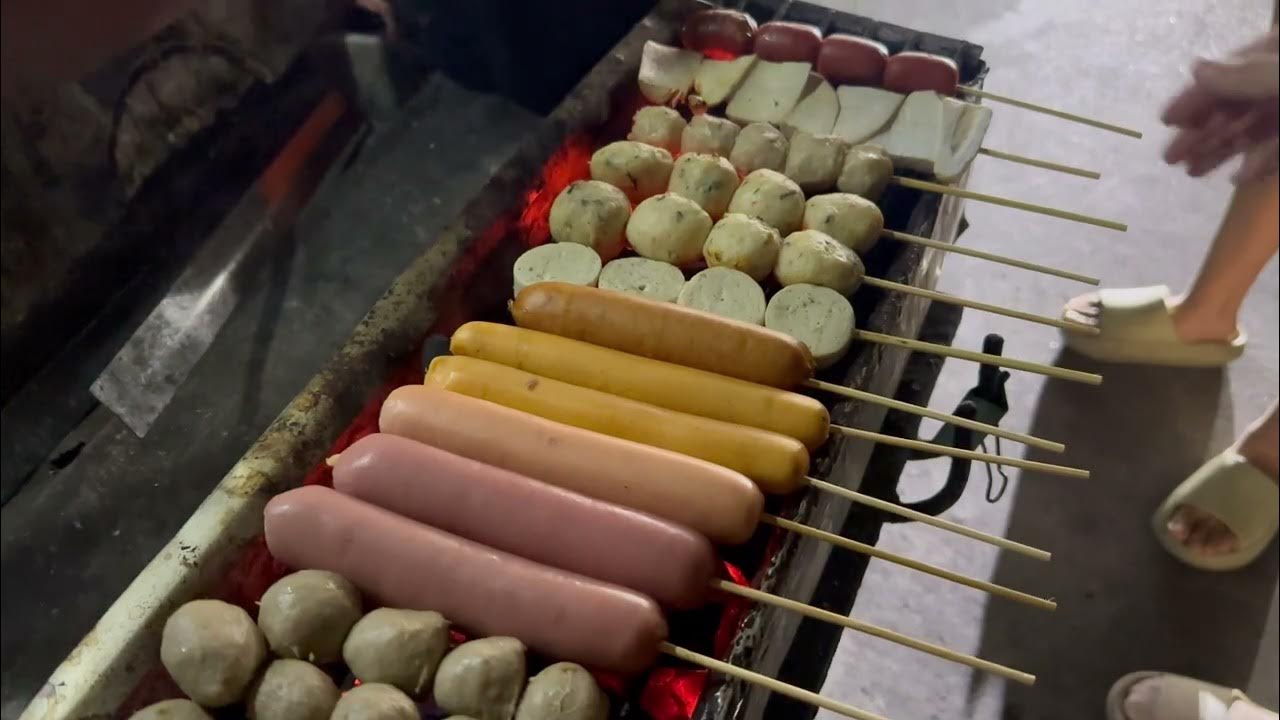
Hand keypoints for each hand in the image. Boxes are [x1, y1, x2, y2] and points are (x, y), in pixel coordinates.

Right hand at [1162, 29, 1278, 182]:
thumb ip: (1246, 75)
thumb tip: (1196, 67)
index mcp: (1274, 56)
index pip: (1227, 73)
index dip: (1196, 98)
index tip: (1165, 121)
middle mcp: (1277, 82)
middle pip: (1235, 105)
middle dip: (1203, 133)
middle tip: (1170, 158)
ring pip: (1253, 129)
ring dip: (1222, 151)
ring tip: (1192, 172)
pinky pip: (1277, 149)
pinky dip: (1258, 164)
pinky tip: (1238, 179)